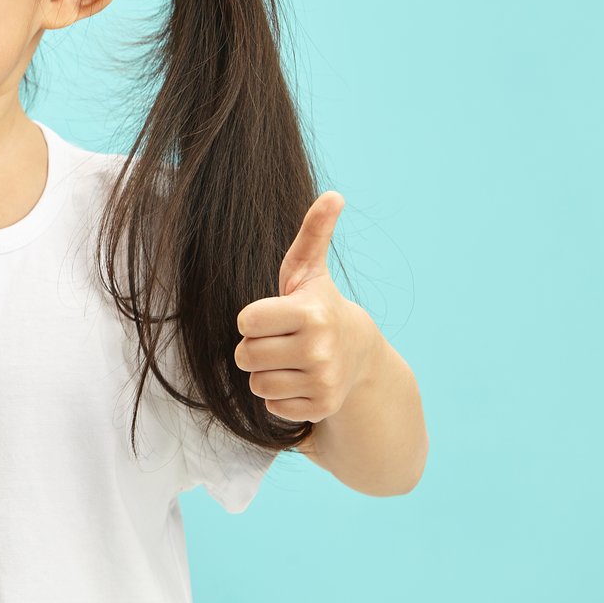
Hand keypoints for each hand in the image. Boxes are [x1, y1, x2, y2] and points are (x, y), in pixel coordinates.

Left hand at [233, 191, 382, 424]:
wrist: (358, 355)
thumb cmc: (318, 305)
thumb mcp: (310, 270)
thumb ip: (313, 232)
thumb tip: (333, 194)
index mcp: (310, 314)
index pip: (245, 322)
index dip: (254, 319)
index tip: (274, 315)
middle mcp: (319, 350)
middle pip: (245, 355)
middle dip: (256, 347)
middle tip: (281, 339)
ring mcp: (322, 382)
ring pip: (256, 383)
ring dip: (266, 373)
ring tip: (290, 359)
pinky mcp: (321, 407)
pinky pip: (271, 405)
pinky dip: (280, 396)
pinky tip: (299, 380)